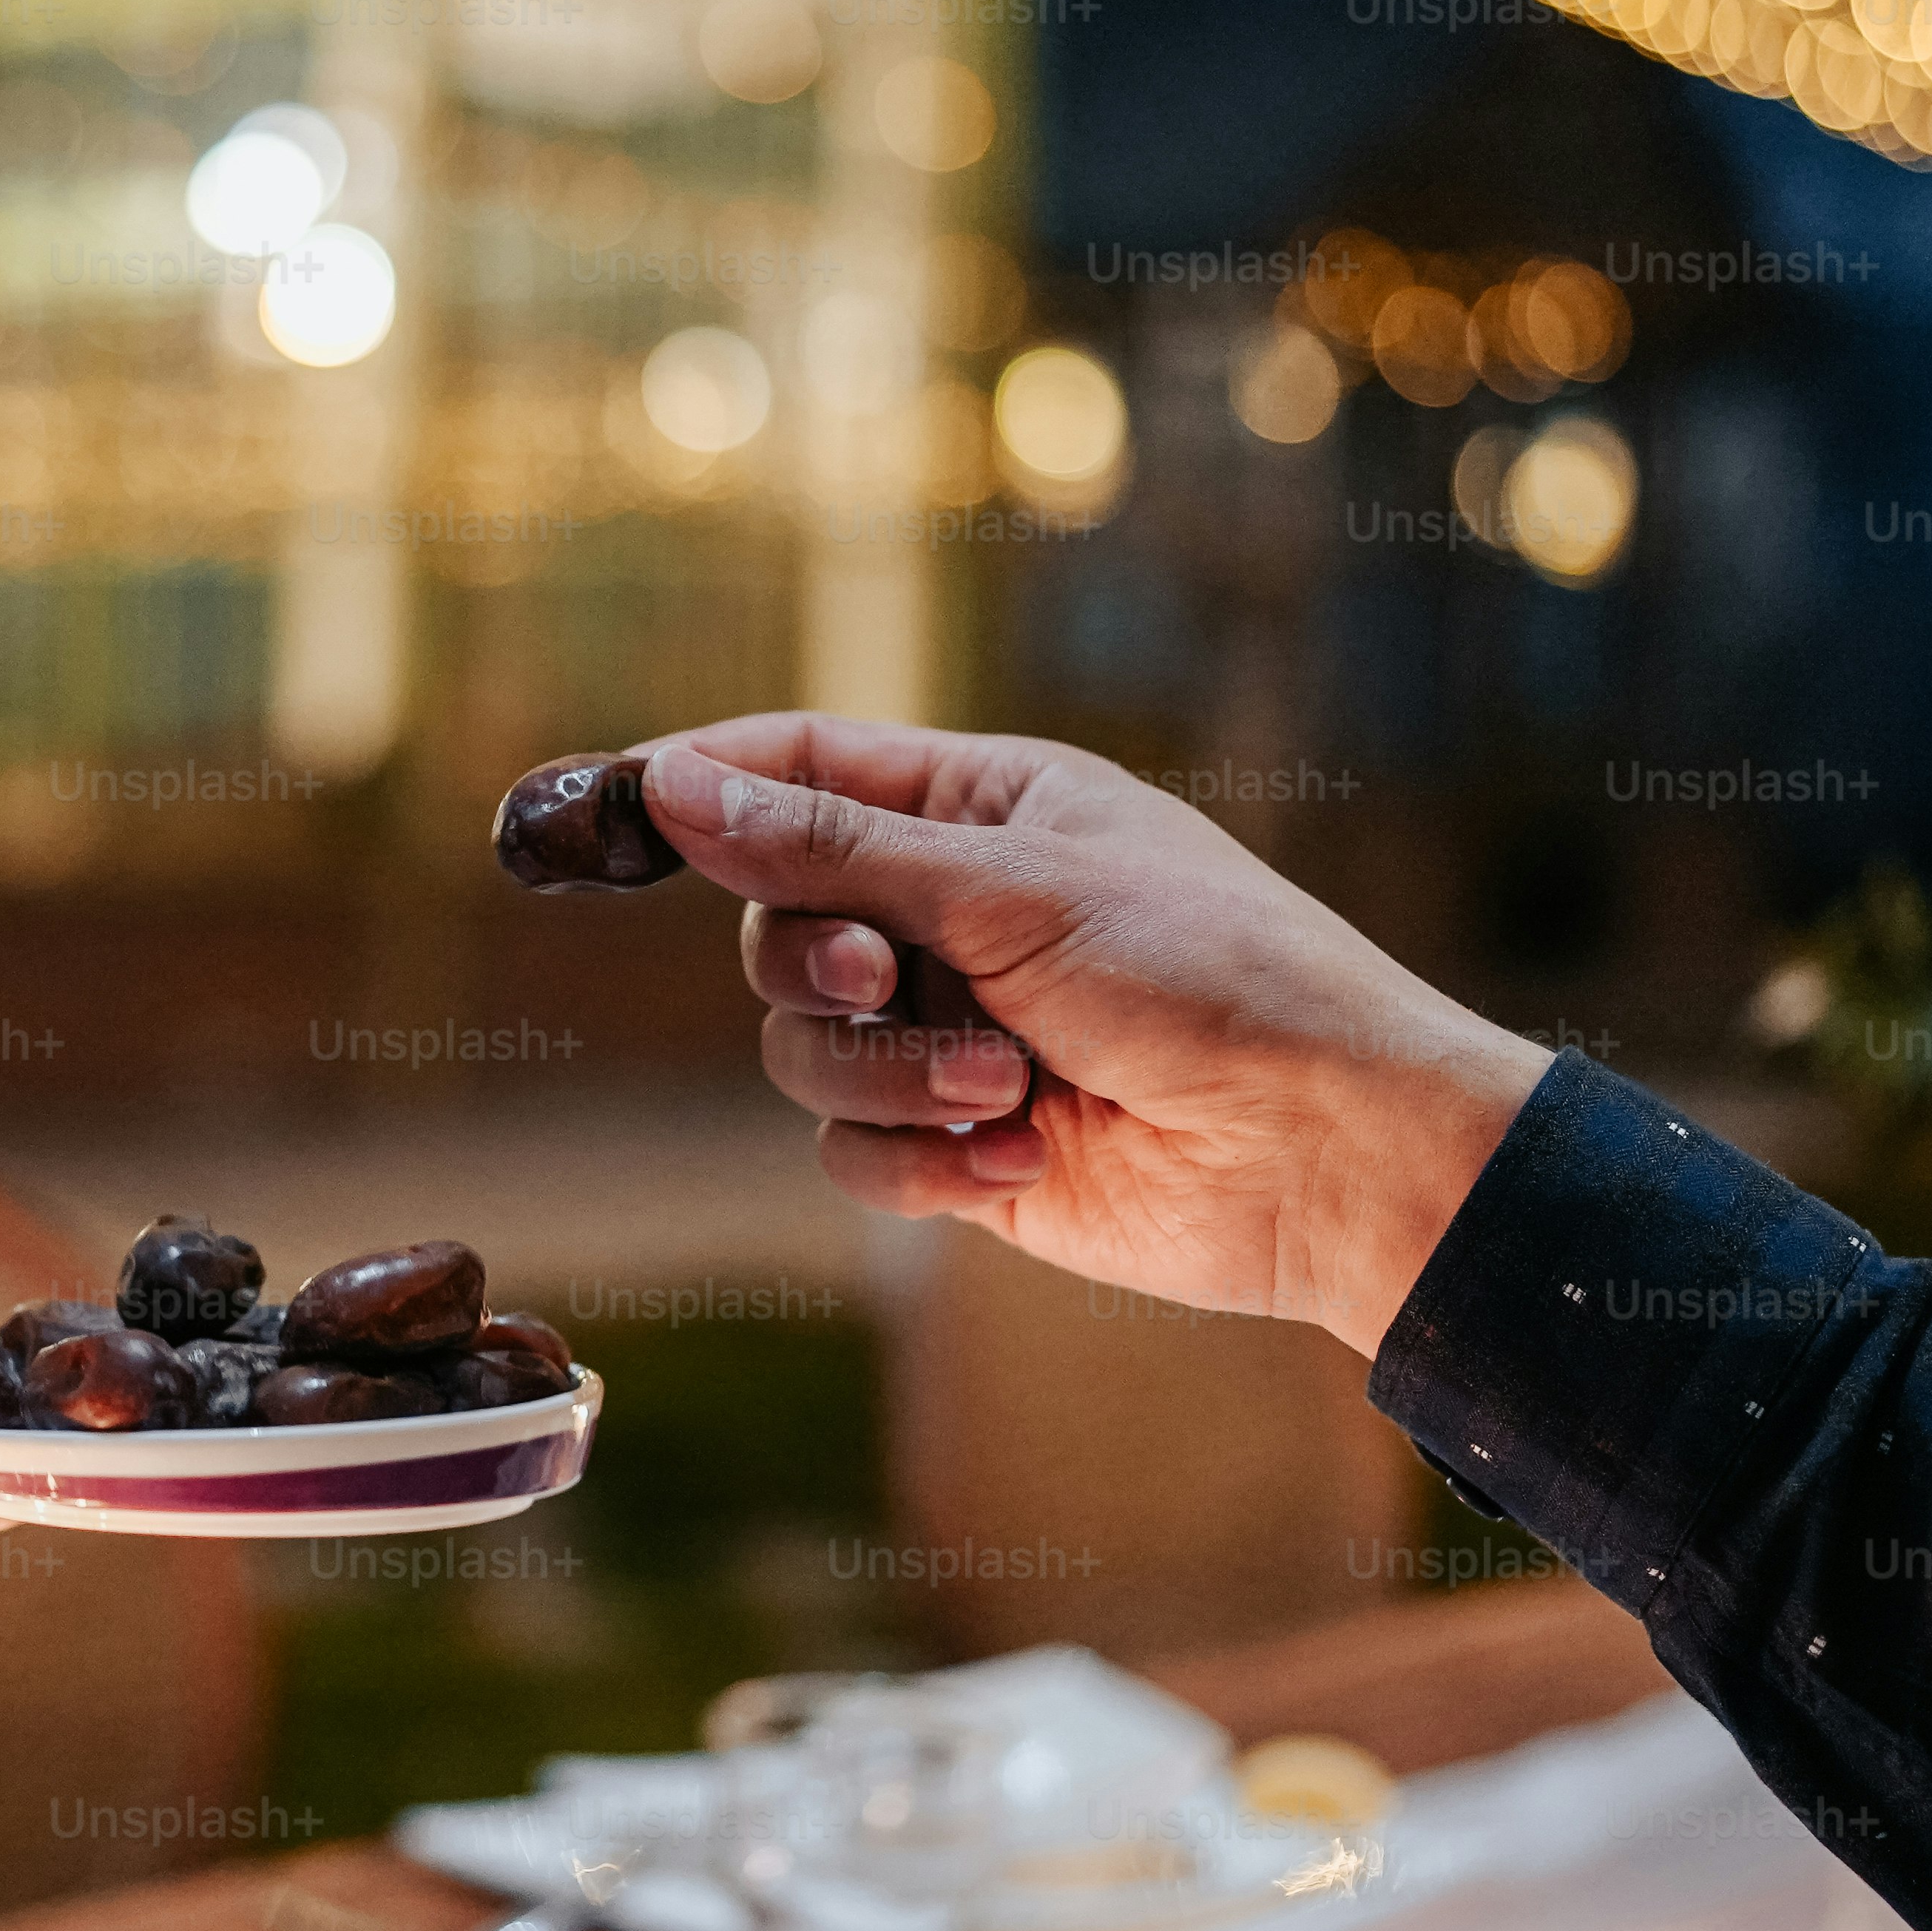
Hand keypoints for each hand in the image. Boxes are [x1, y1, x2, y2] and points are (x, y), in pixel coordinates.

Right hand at [637, 716, 1548, 1349]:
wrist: (1324, 1153)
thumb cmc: (1209, 978)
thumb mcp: (1008, 888)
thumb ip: (828, 847)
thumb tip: (672, 784)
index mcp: (982, 808)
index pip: (801, 767)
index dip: (700, 783)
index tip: (607, 810)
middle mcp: (956, 913)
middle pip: (779, 925)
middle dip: (825, 967)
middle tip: (895, 979)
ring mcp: (956, 1033)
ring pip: (805, 1054)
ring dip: (896, 1078)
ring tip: (1009, 1086)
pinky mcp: (965, 1146)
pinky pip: (857, 1154)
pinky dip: (928, 1163)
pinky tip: (1028, 1153)